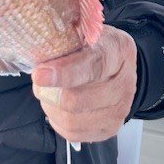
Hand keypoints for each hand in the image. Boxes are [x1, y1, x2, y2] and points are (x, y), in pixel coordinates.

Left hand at [32, 27, 136, 142]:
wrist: (119, 65)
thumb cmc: (95, 45)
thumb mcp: (85, 29)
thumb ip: (67, 33)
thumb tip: (40, 36)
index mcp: (118, 51)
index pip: (91, 66)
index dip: (64, 73)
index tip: (39, 74)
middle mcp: (124, 84)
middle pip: (77, 100)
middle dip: (48, 93)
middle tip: (39, 80)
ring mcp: (119, 110)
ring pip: (72, 121)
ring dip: (50, 107)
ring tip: (47, 92)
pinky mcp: (110, 129)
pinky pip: (73, 133)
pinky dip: (57, 120)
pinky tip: (57, 105)